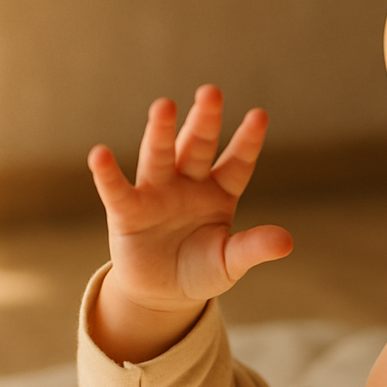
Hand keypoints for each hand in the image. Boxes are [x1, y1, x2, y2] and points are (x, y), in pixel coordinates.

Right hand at [86, 85, 292, 362]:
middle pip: (198, 147)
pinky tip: (100, 154)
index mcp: (219, 192)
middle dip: (204, 121)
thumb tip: (287, 243)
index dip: (248, 141)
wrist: (162, 293)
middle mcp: (188, 184)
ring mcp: (156, 194)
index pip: (237, 163)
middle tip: (211, 92)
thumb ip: (253, 248)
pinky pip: (117, 190)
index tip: (260, 116)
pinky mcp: (127, 212)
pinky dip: (108, 173)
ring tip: (164, 106)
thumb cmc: (200, 269)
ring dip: (161, 132)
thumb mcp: (230, 262)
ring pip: (160, 156)